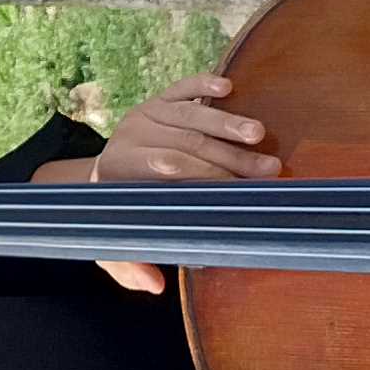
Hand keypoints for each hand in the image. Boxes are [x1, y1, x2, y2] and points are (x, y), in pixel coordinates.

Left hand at [42, 74, 277, 287]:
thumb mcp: (115, 244)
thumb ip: (130, 267)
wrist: (101, 178)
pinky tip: (227, 87)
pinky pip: (182, 89)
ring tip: (261, 136)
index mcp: (118, 170)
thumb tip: (155, 284)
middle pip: (185, 144)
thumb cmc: (120, 216)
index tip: (236, 193)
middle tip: (268, 171)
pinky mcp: (157, 101)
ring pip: (190, 117)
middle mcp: (128, 137)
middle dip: (228, 159)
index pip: (164, 169)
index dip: (203, 178)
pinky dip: (203, 85)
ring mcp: (144, 115)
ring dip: (228, 126)